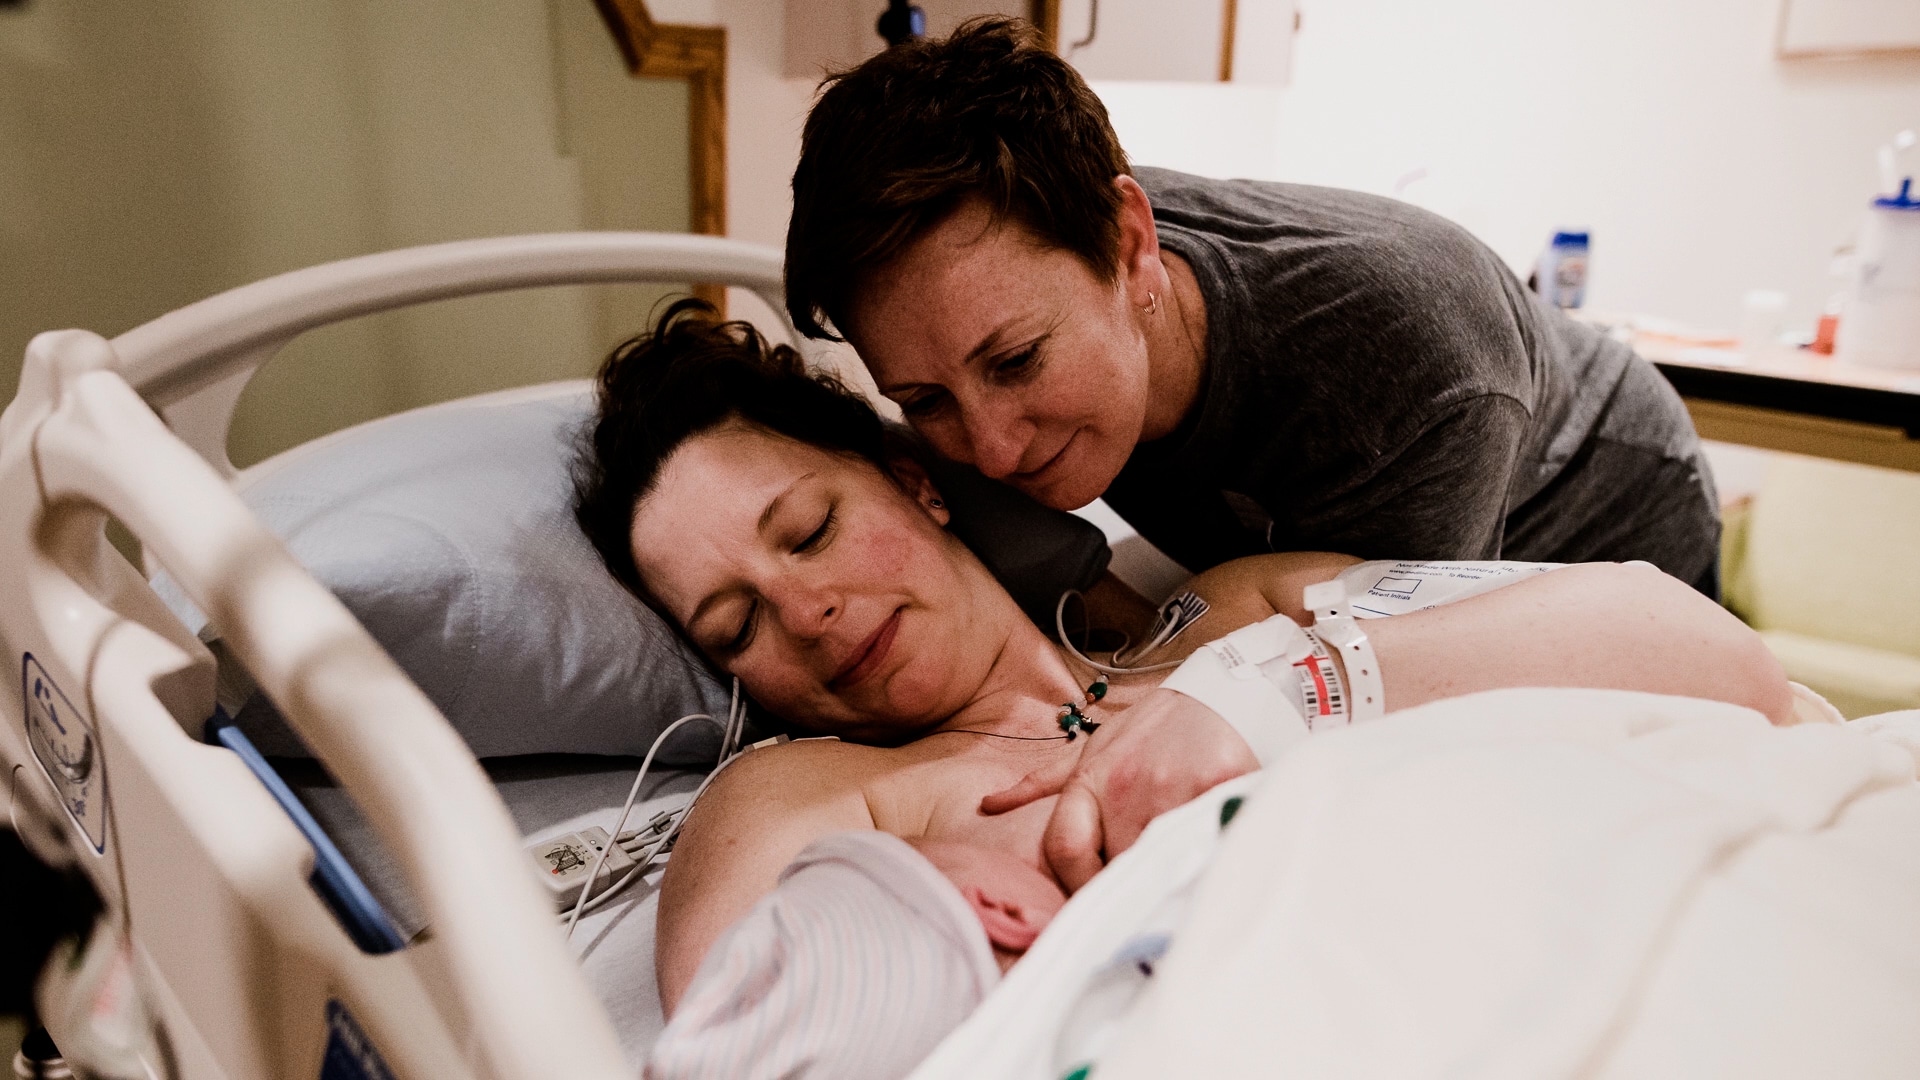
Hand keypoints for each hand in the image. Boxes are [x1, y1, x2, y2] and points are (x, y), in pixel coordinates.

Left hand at [979, 688, 1257, 890]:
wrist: (1217, 696)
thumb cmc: (1152, 729)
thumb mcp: (1092, 751)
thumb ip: (1042, 784)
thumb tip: (988, 805)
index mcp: (1091, 780)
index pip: (1066, 851)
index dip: (1079, 886)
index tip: (1096, 900)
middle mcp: (1126, 785)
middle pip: (1117, 867)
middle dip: (1128, 884)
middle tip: (1142, 895)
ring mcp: (1173, 788)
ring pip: (1163, 865)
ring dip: (1169, 878)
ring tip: (1178, 879)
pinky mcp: (1219, 788)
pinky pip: (1209, 845)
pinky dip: (1209, 859)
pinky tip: (1212, 859)